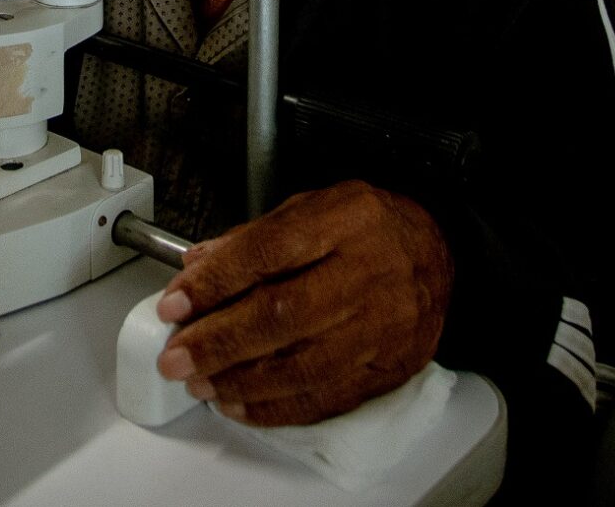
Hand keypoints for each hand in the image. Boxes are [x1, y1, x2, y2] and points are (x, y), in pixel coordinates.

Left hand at [153, 180, 453, 426]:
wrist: (438, 253)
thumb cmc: (370, 228)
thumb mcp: (314, 207)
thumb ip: (254, 237)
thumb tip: (196, 266)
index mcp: (344, 220)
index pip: (269, 252)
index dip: (216, 282)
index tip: (176, 303)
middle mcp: (367, 273)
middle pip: (282, 314)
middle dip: (218, 341)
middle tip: (176, 356)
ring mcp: (383, 325)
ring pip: (303, 365)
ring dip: (240, 380)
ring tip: (200, 382)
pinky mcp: (390, 367)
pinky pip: (327, 397)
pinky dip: (277, 408)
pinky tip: (241, 403)